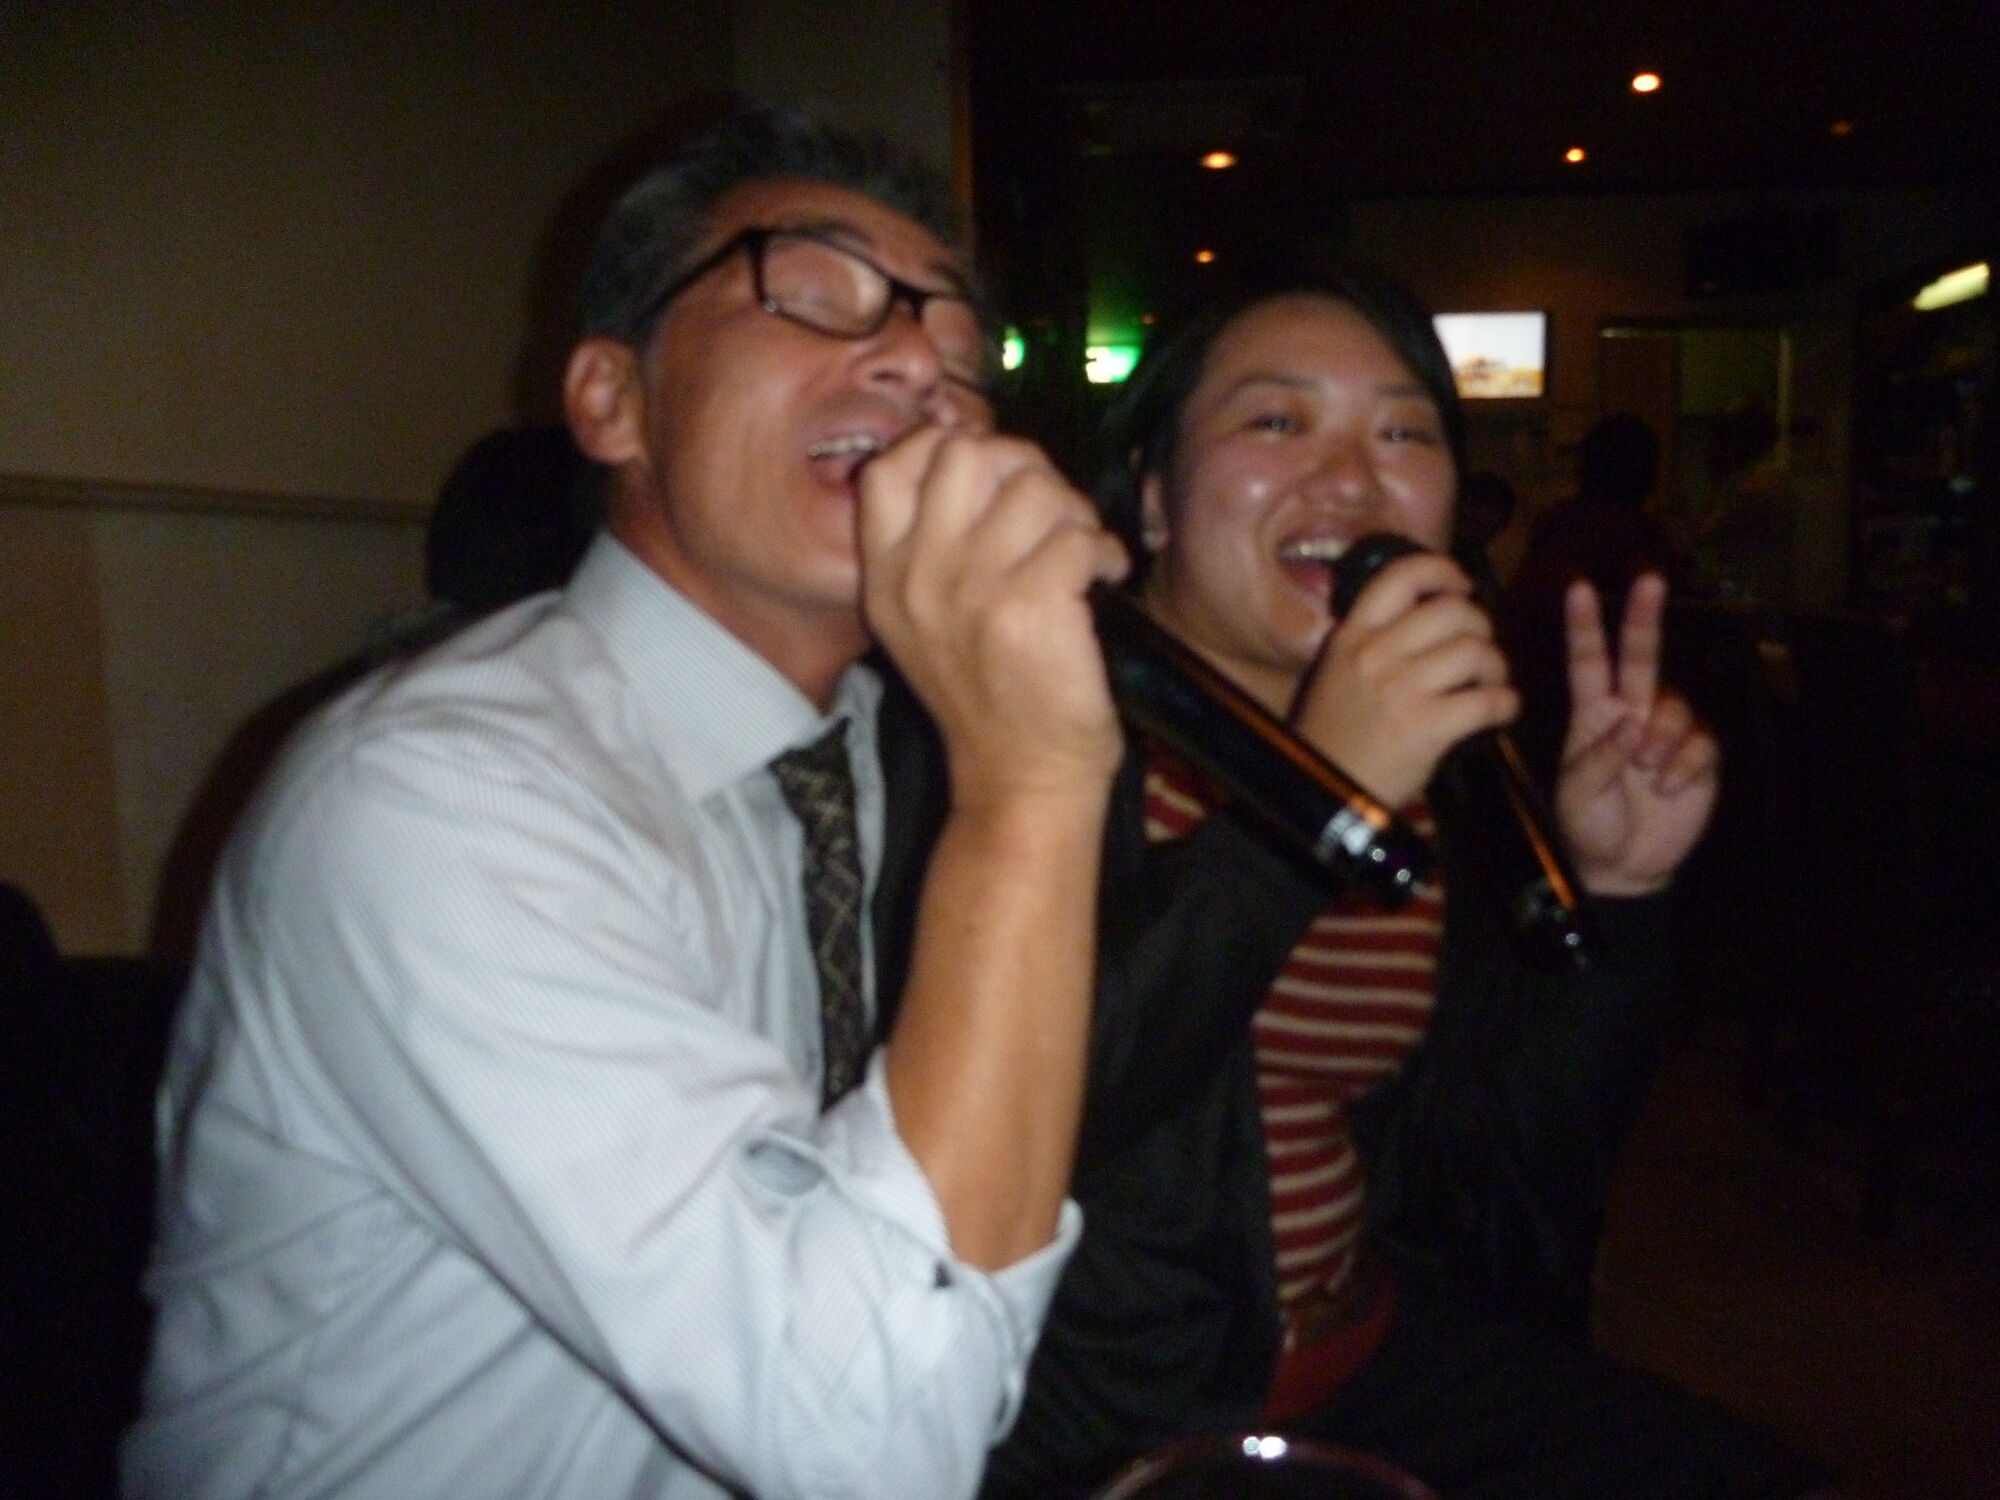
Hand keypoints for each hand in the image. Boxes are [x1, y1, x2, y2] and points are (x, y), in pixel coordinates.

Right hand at [859, 426, 1129, 806]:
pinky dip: (1106, 553)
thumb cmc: (990, 695)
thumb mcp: (925, 622)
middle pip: (965, 454)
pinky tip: (1104, 581)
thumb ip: (933, 543)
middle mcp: (918, 577)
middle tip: (1050, 513)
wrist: (1019, 779)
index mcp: (886, 577)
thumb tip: (980, 454)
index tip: (994, 478)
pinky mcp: (1030, 608)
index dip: (947, 449)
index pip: (889, 468)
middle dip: (1023, 468)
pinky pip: (1079, 536)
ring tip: (1082, 555)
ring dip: (1075, 513)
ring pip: (1035, 487)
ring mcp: (971, 590)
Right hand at [1293, 550, 1517, 807]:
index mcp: (1350, 636)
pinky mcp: (1427, 727)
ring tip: (1491, 682)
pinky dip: (1507, 703)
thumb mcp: (1336, 674)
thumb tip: (1428, 616)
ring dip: (1496, 666)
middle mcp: (1376, 654)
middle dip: (1480, 626)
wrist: (1320, 794)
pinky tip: (1503, 710)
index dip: (1442, 570)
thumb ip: (1372, 641)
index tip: (1460, 584)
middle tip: (1481, 646)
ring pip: (1475, 651)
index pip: (1400, 576)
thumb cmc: (1331, 737)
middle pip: (1452, 610)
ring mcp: (1402, 689)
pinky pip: (1488, 700)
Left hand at [1555, 575, 1719, 896]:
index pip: (1588, 663)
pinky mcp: (1698, 757)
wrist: (1624, 866)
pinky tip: (1670, 787)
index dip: (1584, 627)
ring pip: (1676, 706)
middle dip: (1643, 617)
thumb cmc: (1588, 825)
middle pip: (1641, 658)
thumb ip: (1600, 757)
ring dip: (1664, 740)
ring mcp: (1665, 734)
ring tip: (1647, 774)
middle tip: (1648, 578)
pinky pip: (1701, 743)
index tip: (1577, 588)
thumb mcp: (1578, 794)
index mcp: (1593, 717)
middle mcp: (1630, 715)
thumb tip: (1631, 724)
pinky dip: (1686, 765)